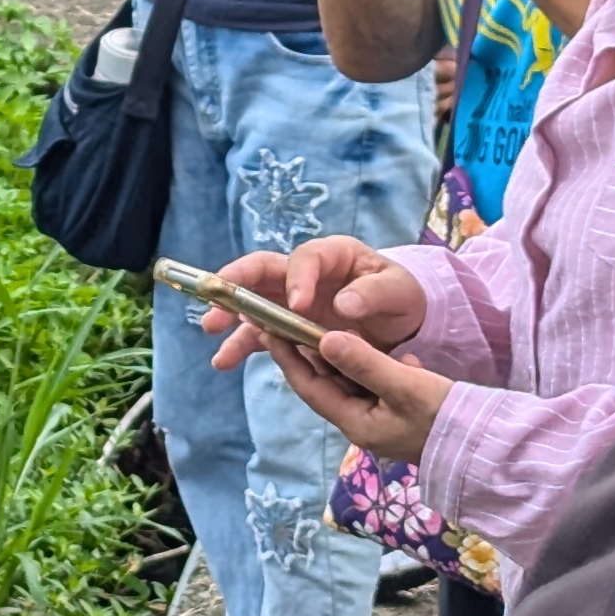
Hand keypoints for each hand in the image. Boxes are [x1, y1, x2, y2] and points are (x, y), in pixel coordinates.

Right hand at [198, 238, 449, 462]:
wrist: (402, 322)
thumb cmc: (400, 296)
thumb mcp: (398, 291)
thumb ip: (374, 293)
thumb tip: (343, 304)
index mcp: (333, 255)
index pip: (306, 258)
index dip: (297, 279)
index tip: (298, 305)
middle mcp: (305, 273)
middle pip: (263, 272)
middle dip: (238, 286)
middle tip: (218, 302)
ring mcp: (294, 300)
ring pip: (256, 304)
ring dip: (232, 318)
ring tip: (212, 332)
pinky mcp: (291, 326)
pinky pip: (263, 333)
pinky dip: (243, 344)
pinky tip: (225, 360)